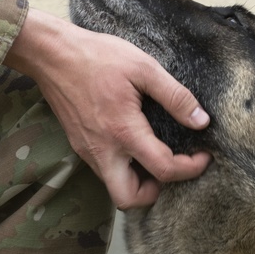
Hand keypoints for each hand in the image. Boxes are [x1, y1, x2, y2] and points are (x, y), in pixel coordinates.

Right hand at [5, 8, 210, 209]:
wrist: (52, 54)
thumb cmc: (97, 56)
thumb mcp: (143, 68)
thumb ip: (175, 96)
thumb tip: (201, 120)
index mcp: (123, 131)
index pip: (164, 170)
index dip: (191, 169)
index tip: (202, 156)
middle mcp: (103, 150)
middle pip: (129, 199)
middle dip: (155, 192)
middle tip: (170, 168)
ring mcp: (87, 150)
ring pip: (114, 186)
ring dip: (138, 181)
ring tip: (154, 154)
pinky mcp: (78, 144)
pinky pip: (103, 169)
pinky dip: (123, 168)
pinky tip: (133, 143)